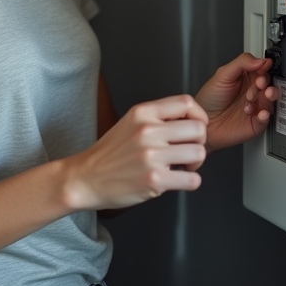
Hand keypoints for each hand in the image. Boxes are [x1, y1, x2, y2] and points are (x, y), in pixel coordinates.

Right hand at [61, 95, 207, 210]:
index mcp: (143, 112)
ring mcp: (151, 156)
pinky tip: (177, 180)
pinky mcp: (154, 180)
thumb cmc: (110, 153)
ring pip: (199, 153)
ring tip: (182, 167)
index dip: (199, 116)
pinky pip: (193, 180)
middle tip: (188, 151)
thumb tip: (190, 120)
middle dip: (199, 142)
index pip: (187, 103)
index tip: (195, 128)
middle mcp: (148, 131)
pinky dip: (190, 182)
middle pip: (199, 129)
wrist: (86, 178)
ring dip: (196, 163)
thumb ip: (157, 117)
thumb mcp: (130, 122)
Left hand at [195, 53, 278, 152]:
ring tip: (263, 95)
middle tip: (259, 84)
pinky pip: (266, 119)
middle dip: (265, 82)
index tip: (264, 67)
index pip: (262, 69)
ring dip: (269, 96)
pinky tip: (260, 112)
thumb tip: (260, 60)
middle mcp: (252, 92)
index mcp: (245, 78)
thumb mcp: (222, 75)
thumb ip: (241, 63)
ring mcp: (255, 107)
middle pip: (269, 83)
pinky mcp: (255, 122)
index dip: (265, 67)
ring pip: (271, 100)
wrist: (203, 121)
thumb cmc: (209, 99)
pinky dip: (266, 115)